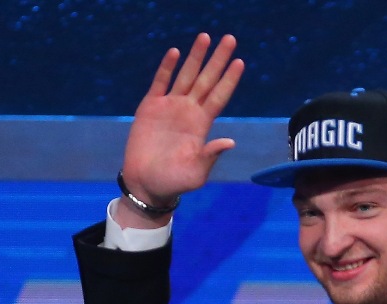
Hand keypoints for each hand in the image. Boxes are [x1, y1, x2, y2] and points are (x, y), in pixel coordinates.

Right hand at [118, 33, 244, 224]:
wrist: (146, 184)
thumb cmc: (174, 182)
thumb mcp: (196, 172)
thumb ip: (210, 155)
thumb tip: (230, 141)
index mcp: (202, 125)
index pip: (219, 96)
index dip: (229, 79)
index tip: (240, 62)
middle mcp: (189, 111)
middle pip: (207, 79)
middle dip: (218, 59)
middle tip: (230, 39)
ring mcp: (170, 107)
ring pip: (186, 76)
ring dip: (195, 57)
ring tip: (204, 36)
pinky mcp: (150, 108)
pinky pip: (160, 82)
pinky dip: (167, 68)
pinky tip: (175, 52)